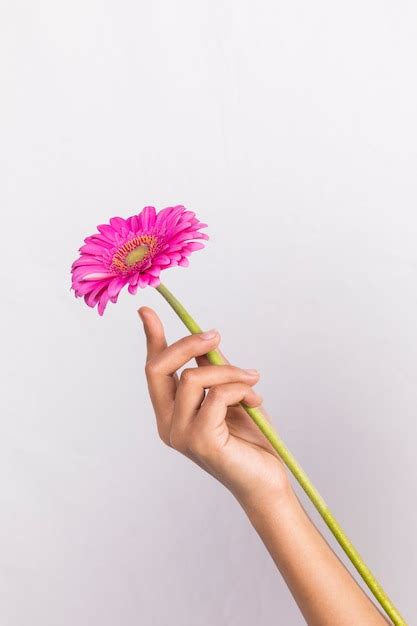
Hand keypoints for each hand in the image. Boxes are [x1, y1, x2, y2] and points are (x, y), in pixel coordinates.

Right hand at [138, 306, 290, 508]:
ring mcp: (181, 435)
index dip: (151, 338)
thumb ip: (214, 370)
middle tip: (216, 335)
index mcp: (171, 412)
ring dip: (229, 372)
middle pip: (158, 368)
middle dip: (188, 343)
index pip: (154, 370)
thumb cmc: (249, 438)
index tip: (146, 310)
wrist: (268, 479)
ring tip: (253, 381)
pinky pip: (217, 395)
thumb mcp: (230, 394)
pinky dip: (240, 390)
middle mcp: (168, 424)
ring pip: (193, 377)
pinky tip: (256, 402)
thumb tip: (205, 339)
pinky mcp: (201, 441)